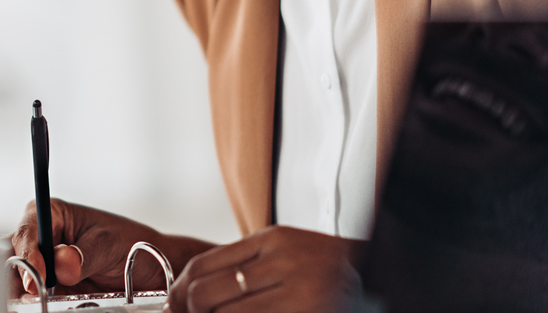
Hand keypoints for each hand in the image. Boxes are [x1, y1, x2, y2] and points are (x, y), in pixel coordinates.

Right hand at [8, 199, 213, 296]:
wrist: (147, 268)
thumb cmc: (130, 243)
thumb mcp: (109, 244)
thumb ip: (85, 254)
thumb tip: (62, 262)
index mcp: (51, 214)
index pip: (28, 230)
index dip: (27, 251)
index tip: (36, 272)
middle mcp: (42, 240)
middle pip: (15, 257)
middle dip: (20, 275)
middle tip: (32, 293)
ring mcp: (44, 267)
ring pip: (20, 282)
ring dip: (28, 295)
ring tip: (41, 302)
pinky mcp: (50, 291)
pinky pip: (35, 301)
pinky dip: (39, 307)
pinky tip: (46, 307)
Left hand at [168, 227, 359, 312]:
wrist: (374, 273)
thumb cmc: (319, 265)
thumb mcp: (281, 250)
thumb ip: (242, 263)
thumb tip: (189, 291)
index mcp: (272, 240)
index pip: (203, 266)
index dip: (179, 291)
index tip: (173, 305)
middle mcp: (283, 263)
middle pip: (206, 294)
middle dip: (189, 312)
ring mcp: (297, 292)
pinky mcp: (305, 312)